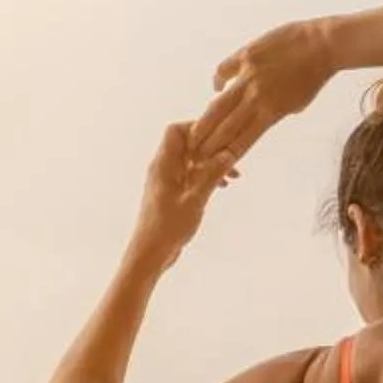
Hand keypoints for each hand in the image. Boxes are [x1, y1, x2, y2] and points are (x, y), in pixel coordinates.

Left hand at [131, 119, 236, 267]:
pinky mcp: (172, 193)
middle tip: (232, 155)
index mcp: (163, 165)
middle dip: (210, 146)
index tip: (219, 137)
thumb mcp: (195, 200)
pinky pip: (191, 176)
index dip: (197, 128)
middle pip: (186, 144)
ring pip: (191, 161)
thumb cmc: (167, 228)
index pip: (176, 131)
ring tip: (232, 174)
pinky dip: (206, 176)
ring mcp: (167, 181)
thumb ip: (211, 175)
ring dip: (211, 163)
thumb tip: (228, 153)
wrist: (150, 254)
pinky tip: (222, 186)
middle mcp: (163, 169)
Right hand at [195, 16, 336, 167]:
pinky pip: (223, 71)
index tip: (210, 166)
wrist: (322, 44)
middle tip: (193, 156)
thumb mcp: (296, 105)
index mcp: (271, 113)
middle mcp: (256, 97)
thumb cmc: (313, 77)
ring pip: (218, 103)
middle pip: (225, 127)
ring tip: (192, 132)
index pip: (242, 142)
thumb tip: (258, 121)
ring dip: (203, 121)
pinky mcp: (246, 55)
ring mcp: (248, 75)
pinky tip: (217, 87)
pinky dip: (218, 81)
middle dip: (206, 145)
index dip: (223, 156)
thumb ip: (273, 114)